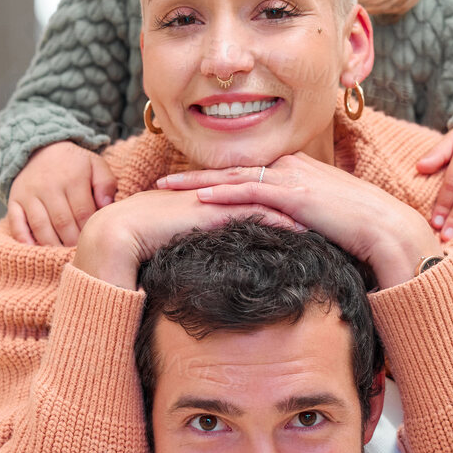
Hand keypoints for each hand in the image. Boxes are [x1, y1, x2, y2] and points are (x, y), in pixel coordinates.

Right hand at [7, 142, 118, 246]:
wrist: (40, 149)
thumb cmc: (74, 165)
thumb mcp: (95, 165)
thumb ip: (106, 183)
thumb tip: (106, 205)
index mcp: (72, 178)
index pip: (83, 212)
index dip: (89, 230)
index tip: (94, 240)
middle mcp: (49, 186)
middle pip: (62, 223)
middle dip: (73, 242)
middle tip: (80, 254)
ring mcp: (29, 194)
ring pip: (40, 226)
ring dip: (52, 244)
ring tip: (62, 255)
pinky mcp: (14, 200)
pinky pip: (16, 223)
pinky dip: (24, 238)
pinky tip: (34, 249)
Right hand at [71, 188, 304, 290]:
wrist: (118, 236)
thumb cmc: (145, 243)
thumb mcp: (184, 242)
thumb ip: (204, 243)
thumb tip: (219, 260)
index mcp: (215, 198)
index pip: (260, 195)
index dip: (289, 204)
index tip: (318, 215)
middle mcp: (218, 193)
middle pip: (270, 192)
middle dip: (302, 203)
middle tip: (334, 215)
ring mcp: (214, 199)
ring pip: (265, 199)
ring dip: (295, 210)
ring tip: (327, 222)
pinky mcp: (209, 210)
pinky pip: (248, 212)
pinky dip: (275, 220)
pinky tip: (298, 229)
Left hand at [155, 155, 438, 289]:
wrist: (390, 230)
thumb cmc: (360, 233)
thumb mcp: (322, 223)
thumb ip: (297, 223)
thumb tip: (279, 239)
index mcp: (296, 171)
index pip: (245, 172)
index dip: (213, 179)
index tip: (184, 187)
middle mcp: (291, 167)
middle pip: (231, 170)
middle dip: (194, 176)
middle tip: (160, 184)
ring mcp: (293, 178)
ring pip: (233, 177)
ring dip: (196, 182)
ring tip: (165, 188)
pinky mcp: (296, 193)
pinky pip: (251, 191)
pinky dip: (223, 194)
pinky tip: (198, 199)